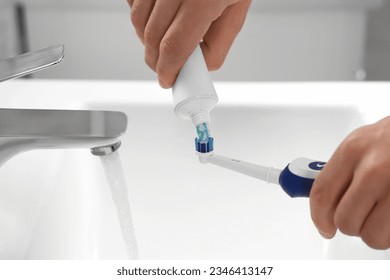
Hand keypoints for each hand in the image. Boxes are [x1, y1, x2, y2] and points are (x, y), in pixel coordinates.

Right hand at [127, 0, 250, 87]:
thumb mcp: (237, 6)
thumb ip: (220, 41)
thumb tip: (202, 65)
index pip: (175, 46)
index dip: (168, 69)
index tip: (168, 79)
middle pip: (152, 36)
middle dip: (157, 60)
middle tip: (167, 67)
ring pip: (138, 20)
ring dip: (148, 40)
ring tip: (165, 40)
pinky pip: (133, 1)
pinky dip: (141, 16)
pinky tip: (157, 17)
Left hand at [310, 116, 389, 248]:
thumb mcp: (364, 142)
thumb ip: (343, 170)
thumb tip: (326, 203)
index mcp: (353, 151)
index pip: (322, 194)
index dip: (319, 217)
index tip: (324, 227)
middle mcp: (373, 169)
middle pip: (345, 220)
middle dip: (352, 224)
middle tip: (363, 215)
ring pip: (372, 236)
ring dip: (376, 232)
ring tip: (384, 213)